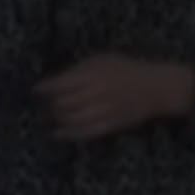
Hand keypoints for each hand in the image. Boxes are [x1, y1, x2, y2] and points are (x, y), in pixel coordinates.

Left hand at [33, 54, 194, 140]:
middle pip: (64, 103)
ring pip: (72, 119)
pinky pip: (86, 132)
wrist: (158, 89)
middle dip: (51, 105)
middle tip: (45, 104)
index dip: (45, 88)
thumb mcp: (105, 60)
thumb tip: (58, 79)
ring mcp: (104, 111)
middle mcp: (97, 93)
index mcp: (95, 74)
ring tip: (52, 116)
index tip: (36, 90)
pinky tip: (59, 134)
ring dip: (59, 119)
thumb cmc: (130, 70)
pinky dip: (70, 134)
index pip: (61, 84)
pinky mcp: (111, 125)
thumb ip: (81, 69)